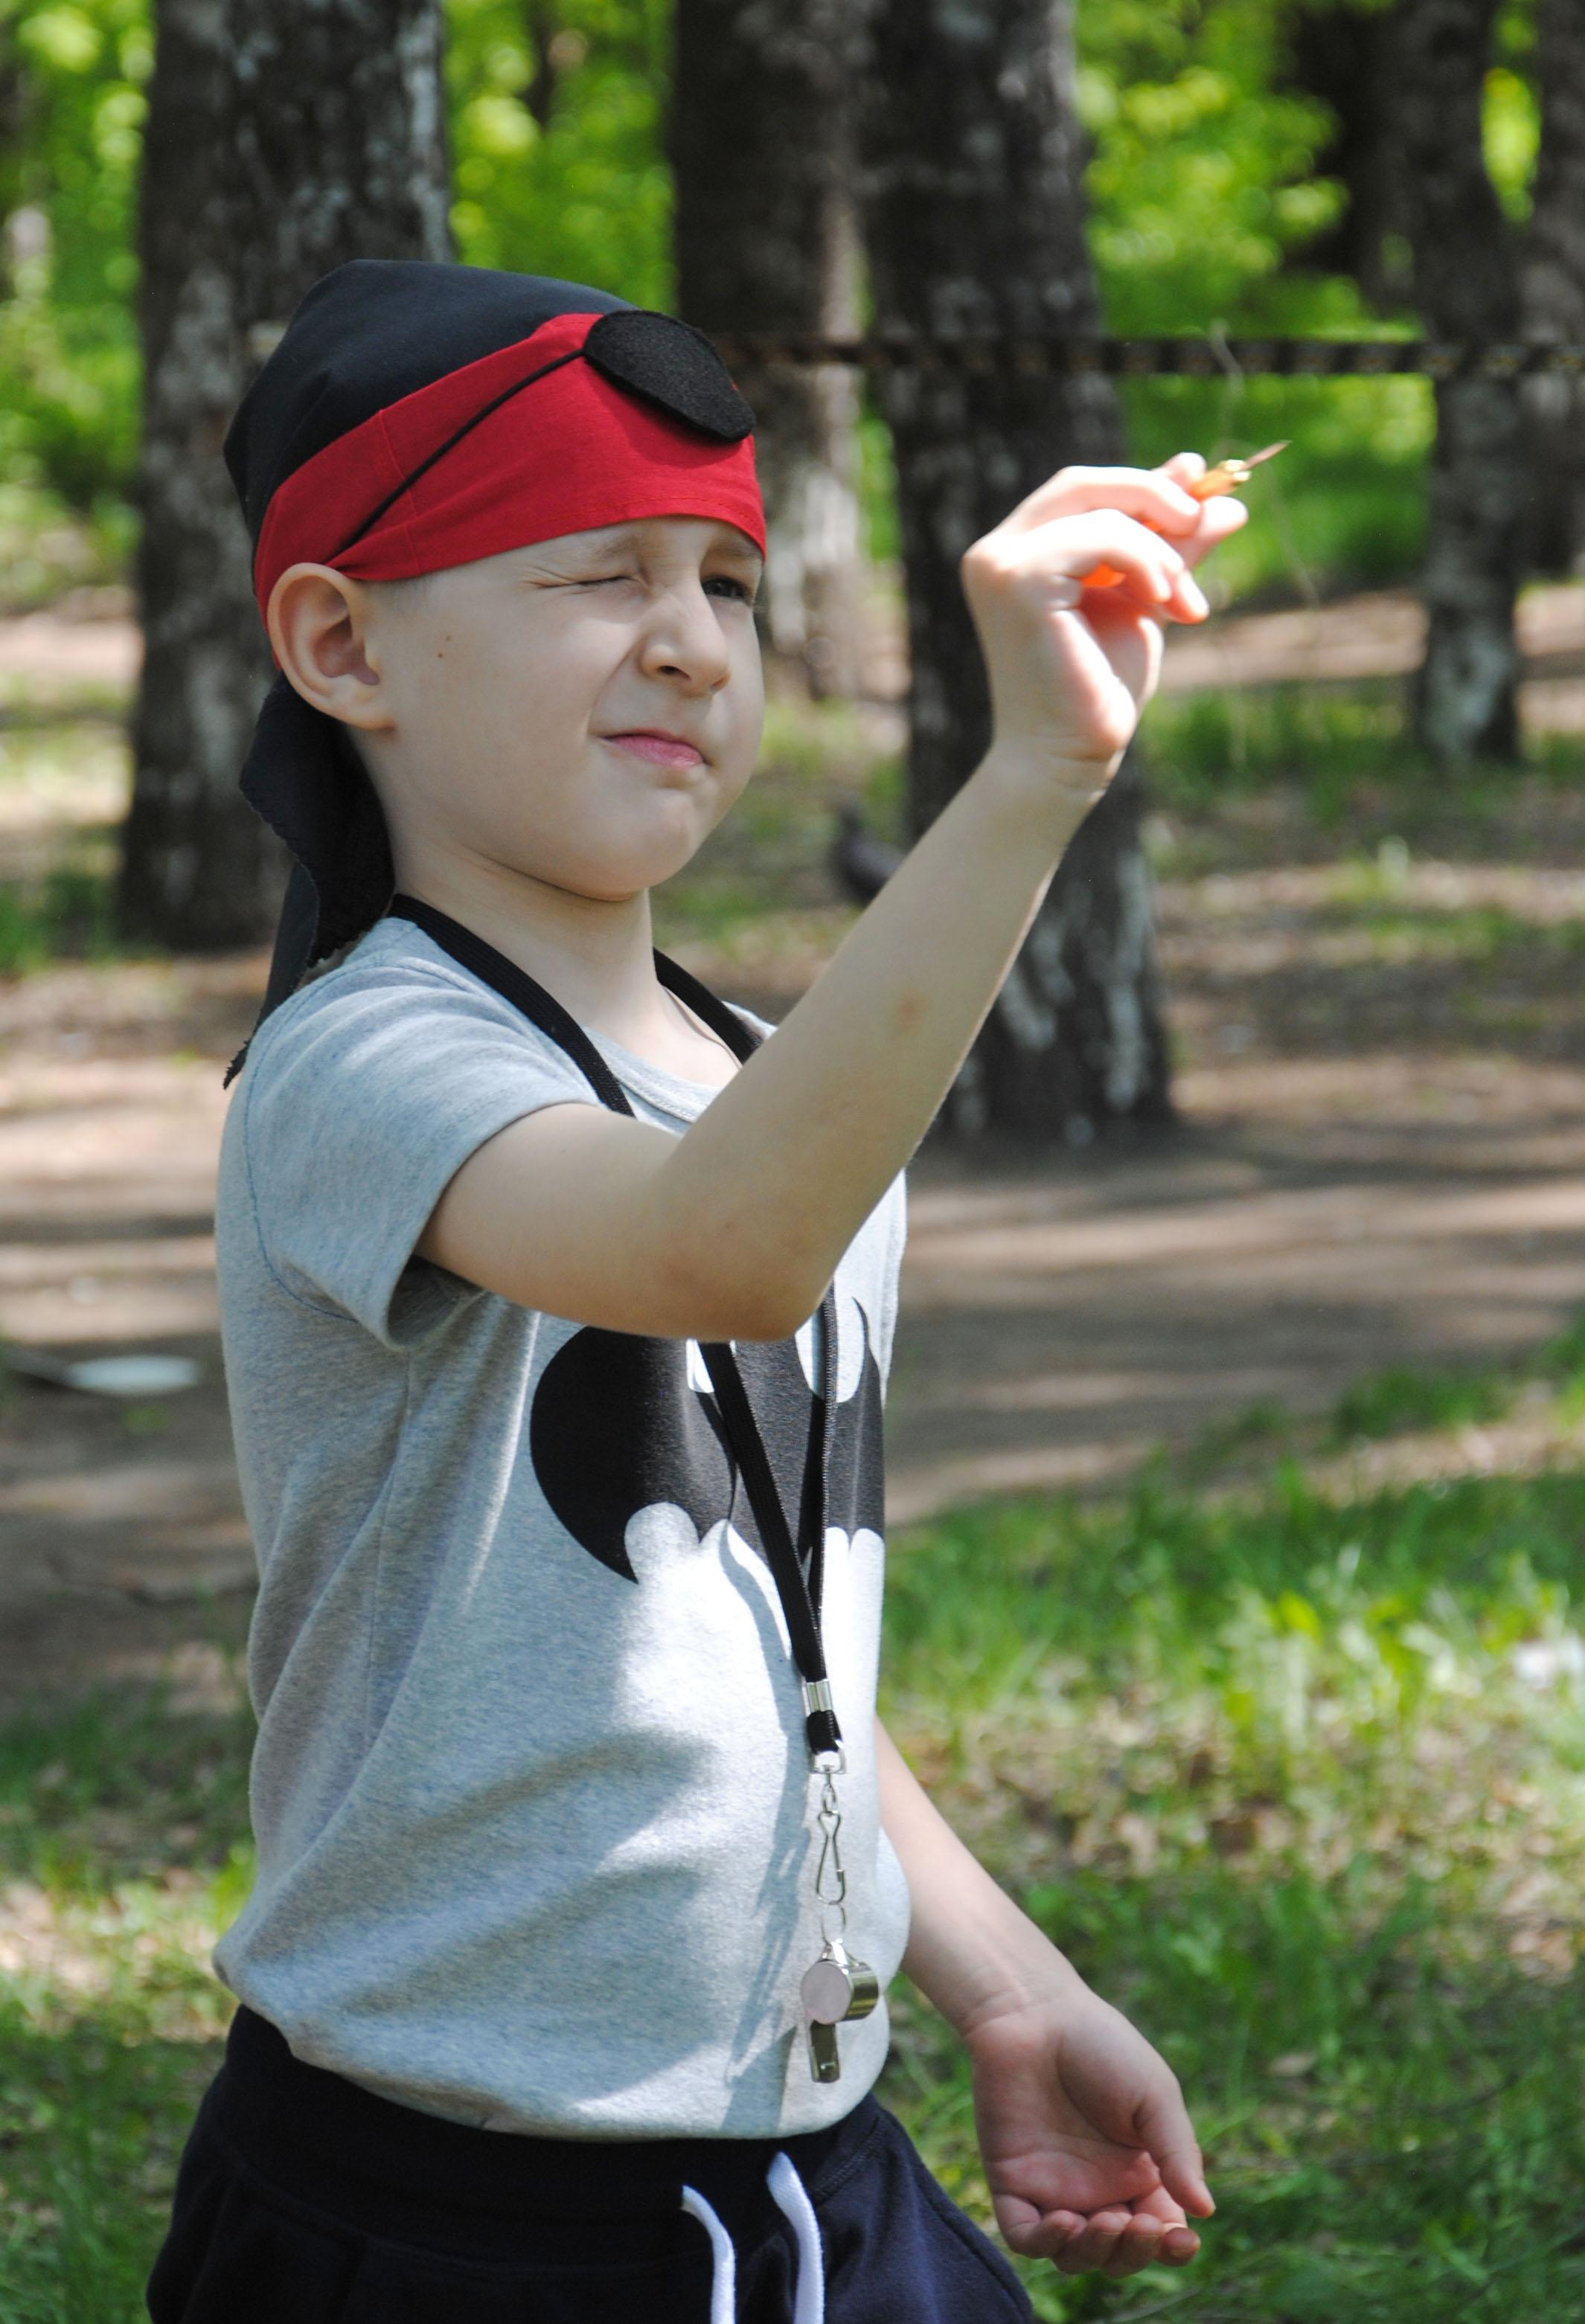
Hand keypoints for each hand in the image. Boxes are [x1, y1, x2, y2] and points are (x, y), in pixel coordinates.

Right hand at [960, 452, 1246, 816]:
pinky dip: (1145, 559)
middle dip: (1153, 495)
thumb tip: (1226, 501)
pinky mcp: (1016, 580)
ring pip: (1100, 509)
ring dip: (1160, 547)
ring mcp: (1000, 564)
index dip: (1142, 486)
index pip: (1082, 492)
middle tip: (1203, 519)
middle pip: (1082, 483)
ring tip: (1185, 600)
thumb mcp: (1145, 602)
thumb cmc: (1100, 689)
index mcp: (1018, 553)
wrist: (1070, 756)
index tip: (1198, 491)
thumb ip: (1171, 551)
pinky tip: (1162, 601)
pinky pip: (1100, 538)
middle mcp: (997, 552)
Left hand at [967, 1981, 1215, 2278]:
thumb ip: (1177, 2153)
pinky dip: (1046, 2243)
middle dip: (1135, 2253)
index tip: (1182, 2238)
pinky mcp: (1011, 2182)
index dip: (1173, 2248)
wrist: (1035, 2013)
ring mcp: (1053, 2189)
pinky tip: (1065, 2221)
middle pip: (1119, 2254)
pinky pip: (1026, 2237)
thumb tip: (1206, 2211)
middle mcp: (1096, 2190)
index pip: (1160, 2232)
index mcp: (1138, 2173)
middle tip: (1138, 2221)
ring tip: (1105, 2221)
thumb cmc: (1101, 2045)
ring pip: (1075, 2256)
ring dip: (1094, 2253)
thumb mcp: (1154, 2095)